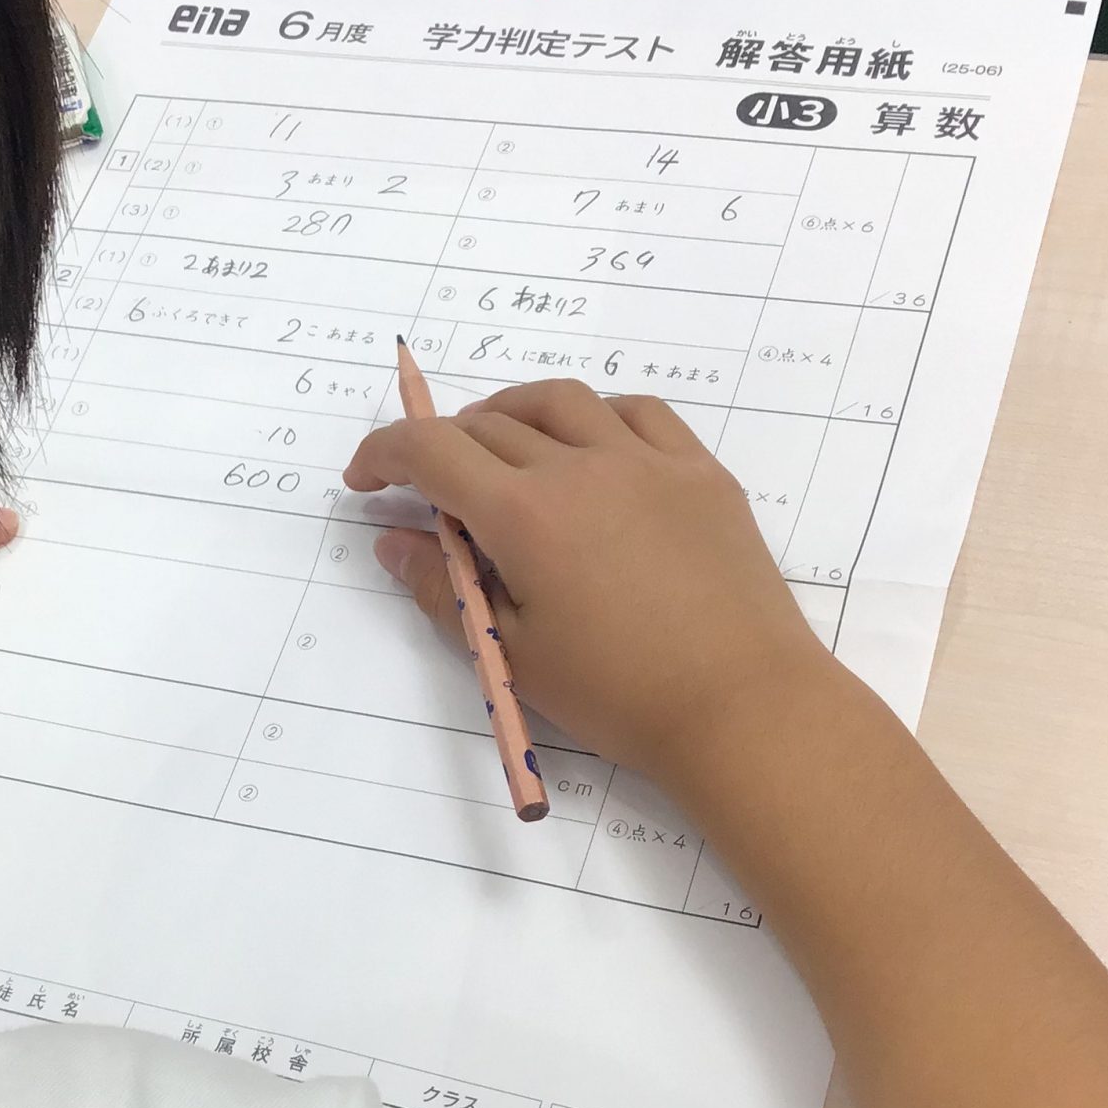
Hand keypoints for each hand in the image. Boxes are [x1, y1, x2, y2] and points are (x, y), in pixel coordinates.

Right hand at [345, 379, 836, 781]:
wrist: (741, 705)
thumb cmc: (619, 694)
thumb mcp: (514, 653)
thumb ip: (446, 589)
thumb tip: (396, 543)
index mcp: (526, 514)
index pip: (433, 452)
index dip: (385, 454)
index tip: (365, 479)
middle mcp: (582, 466)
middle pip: (491, 425)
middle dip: (443, 446)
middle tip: (429, 487)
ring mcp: (647, 461)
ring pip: (561, 402)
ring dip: (512, 412)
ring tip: (496, 444)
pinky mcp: (699, 474)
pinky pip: (638, 413)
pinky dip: (593, 415)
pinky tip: (587, 444)